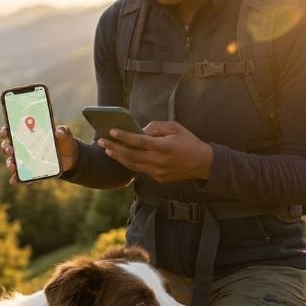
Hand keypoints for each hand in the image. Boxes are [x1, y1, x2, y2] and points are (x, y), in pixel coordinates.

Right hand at [0, 125, 79, 184]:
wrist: (70, 158)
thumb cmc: (64, 142)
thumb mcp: (65, 134)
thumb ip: (63, 131)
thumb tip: (58, 133)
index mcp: (28, 134)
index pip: (12, 130)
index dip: (6, 131)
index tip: (5, 132)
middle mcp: (23, 146)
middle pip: (8, 146)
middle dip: (6, 147)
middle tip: (10, 150)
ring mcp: (25, 159)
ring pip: (11, 161)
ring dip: (9, 163)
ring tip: (12, 166)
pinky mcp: (29, 171)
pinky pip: (19, 176)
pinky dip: (15, 179)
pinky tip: (14, 181)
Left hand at [98, 120, 213, 183]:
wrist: (204, 163)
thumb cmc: (189, 142)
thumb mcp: (175, 127)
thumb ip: (156, 127)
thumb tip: (140, 130)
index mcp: (163, 147)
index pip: (138, 141)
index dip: (123, 137)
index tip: (111, 131)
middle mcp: (158, 161)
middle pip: (130, 155)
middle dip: (113, 147)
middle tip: (101, 141)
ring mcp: (157, 171)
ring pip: (132, 165)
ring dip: (118, 157)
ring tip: (107, 150)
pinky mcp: (158, 178)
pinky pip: (140, 170)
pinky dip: (129, 163)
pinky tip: (121, 157)